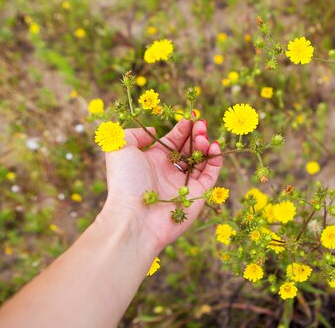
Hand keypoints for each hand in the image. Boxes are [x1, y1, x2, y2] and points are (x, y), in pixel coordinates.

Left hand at [100, 119, 221, 251]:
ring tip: (203, 137)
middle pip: (189, 149)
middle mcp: (169, 172)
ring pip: (201, 160)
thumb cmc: (125, 182)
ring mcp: (184, 184)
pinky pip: (211, 175)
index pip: (173, 140)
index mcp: (153, 161)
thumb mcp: (119, 148)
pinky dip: (215, 160)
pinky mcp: (198, 195)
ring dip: (205, 145)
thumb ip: (134, 133)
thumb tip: (154, 131)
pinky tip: (213, 147)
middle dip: (196, 134)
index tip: (191, 117)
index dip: (183, 128)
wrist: (134, 217)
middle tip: (200, 124)